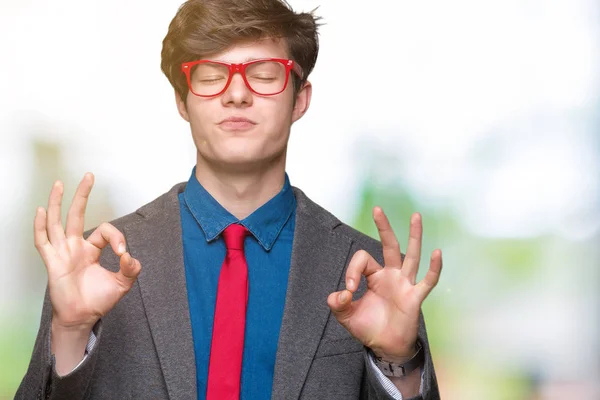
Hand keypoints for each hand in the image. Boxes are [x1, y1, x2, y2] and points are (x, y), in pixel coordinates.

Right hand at [34, 173, 141, 330]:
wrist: (83, 317)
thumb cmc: (99, 300)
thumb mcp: (122, 283)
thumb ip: (131, 269)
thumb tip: (131, 256)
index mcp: (92, 249)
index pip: (105, 232)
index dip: (118, 238)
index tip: (124, 255)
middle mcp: (75, 247)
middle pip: (77, 215)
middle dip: (82, 195)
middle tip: (89, 176)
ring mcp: (63, 253)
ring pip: (57, 222)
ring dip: (57, 203)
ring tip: (59, 184)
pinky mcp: (53, 262)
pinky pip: (43, 241)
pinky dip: (41, 226)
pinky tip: (41, 211)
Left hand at [327, 207, 441, 360]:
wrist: (385, 347)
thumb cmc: (369, 328)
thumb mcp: (346, 316)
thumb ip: (338, 304)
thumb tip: (338, 294)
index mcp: (375, 276)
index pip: (363, 260)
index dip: (352, 271)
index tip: (347, 291)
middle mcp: (391, 275)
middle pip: (389, 246)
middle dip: (383, 227)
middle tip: (377, 209)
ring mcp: (405, 284)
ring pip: (411, 256)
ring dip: (414, 236)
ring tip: (415, 216)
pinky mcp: (415, 297)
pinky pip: (427, 281)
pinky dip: (433, 268)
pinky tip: (437, 252)